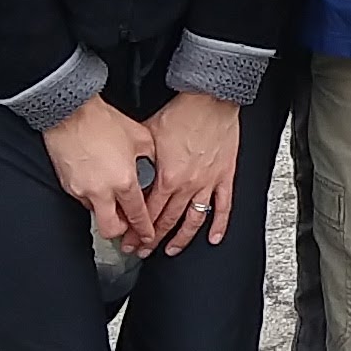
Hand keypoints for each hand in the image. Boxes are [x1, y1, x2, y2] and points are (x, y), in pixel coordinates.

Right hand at [42, 98, 157, 252]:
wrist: (70, 112)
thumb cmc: (104, 121)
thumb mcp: (141, 138)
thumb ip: (151, 159)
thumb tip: (155, 169)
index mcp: (124, 181)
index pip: (137, 216)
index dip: (144, 230)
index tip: (147, 236)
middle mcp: (102, 192)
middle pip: (111, 230)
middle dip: (121, 232)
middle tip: (127, 226)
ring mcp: (81, 190)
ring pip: (96, 215)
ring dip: (106, 211)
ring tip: (113, 197)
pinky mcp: (67, 185)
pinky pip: (82, 199)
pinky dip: (92, 197)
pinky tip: (98, 182)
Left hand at [144, 88, 242, 254]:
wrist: (209, 99)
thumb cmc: (181, 113)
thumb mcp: (147, 136)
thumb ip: (139, 160)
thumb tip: (126, 171)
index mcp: (167, 177)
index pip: (148, 213)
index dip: (136, 230)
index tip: (129, 239)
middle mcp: (188, 185)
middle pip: (167, 221)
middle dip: (152, 239)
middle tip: (142, 250)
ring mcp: (208, 183)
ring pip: (194, 220)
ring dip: (181, 239)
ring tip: (171, 250)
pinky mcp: (225, 176)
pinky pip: (223, 207)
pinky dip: (219, 225)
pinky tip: (212, 238)